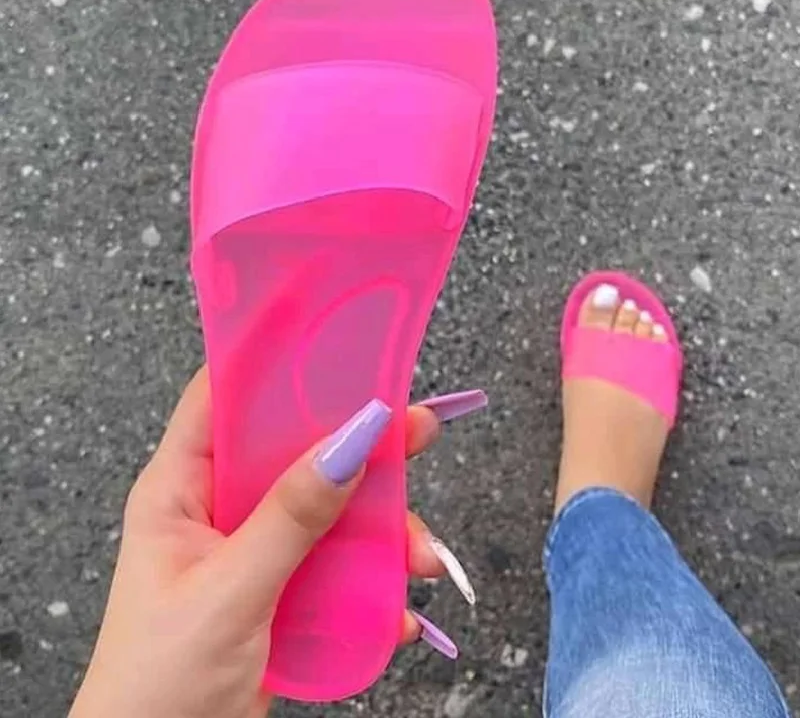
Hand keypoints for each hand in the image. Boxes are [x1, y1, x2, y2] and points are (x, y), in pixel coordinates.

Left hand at [69, 368, 481, 717]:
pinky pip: (335, 562)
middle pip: (292, 450)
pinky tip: (395, 610)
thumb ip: (290, 518)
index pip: (222, 399)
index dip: (272, 364)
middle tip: (416, 433)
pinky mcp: (281, 588)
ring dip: (379, 527)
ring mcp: (252, 548)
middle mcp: (217, 507)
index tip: (334, 345)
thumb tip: (351, 441)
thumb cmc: (160, 686)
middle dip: (355, 449)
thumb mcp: (230, 593)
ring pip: (326, 508)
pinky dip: (371, 580)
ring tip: (422, 558)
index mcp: (179, 489)